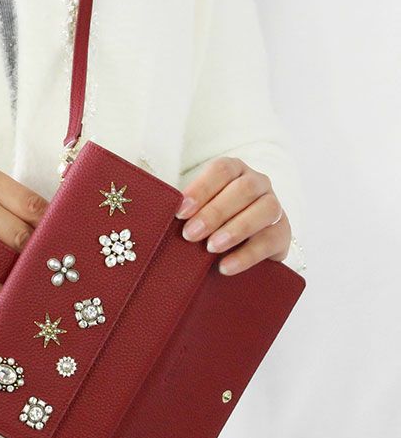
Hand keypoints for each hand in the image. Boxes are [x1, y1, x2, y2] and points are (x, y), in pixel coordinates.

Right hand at [0, 163, 48, 296]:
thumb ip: (8, 200)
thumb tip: (50, 228)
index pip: (30, 204)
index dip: (49, 226)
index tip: (58, 237)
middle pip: (19, 234)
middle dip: (34, 251)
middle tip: (44, 260)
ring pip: (3, 258)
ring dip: (18, 270)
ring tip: (27, 272)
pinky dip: (0, 287)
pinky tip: (8, 288)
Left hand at [175, 157, 290, 274]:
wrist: (241, 245)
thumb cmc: (208, 223)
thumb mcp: (194, 212)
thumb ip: (182, 210)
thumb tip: (156, 213)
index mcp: (234, 171)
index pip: (221, 171)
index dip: (201, 189)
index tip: (180, 212)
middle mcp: (258, 183)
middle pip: (243, 189)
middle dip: (215, 212)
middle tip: (190, 234)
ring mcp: (274, 206)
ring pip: (264, 210)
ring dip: (235, 229)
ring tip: (211, 248)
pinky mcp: (283, 233)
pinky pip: (271, 240)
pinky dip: (247, 255)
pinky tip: (225, 266)